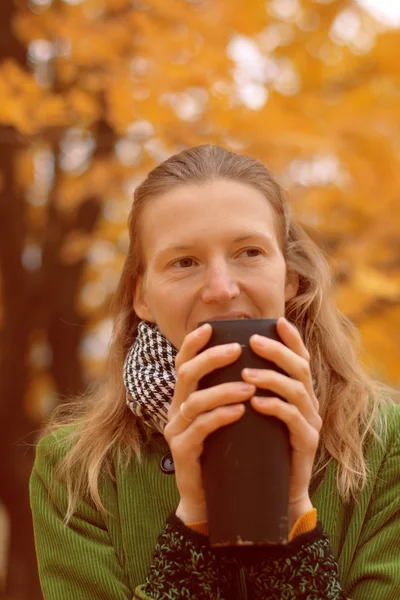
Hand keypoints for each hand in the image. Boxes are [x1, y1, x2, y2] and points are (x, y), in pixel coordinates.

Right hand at [164, 323, 255, 523]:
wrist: (212, 498)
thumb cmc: (224, 452)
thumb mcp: (227, 417)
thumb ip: (231, 393)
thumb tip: (254, 364)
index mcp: (186, 397)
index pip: (184, 362)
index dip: (193, 343)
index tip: (210, 327)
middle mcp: (176, 409)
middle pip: (186, 374)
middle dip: (211, 358)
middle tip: (238, 350)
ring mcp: (176, 431)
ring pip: (194, 401)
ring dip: (223, 390)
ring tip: (249, 387)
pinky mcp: (182, 451)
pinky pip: (199, 429)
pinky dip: (220, 417)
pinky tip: (240, 412)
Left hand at [241, 317, 321, 527]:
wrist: (272, 492)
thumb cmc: (258, 447)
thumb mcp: (253, 413)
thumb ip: (248, 391)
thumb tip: (224, 362)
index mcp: (298, 392)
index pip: (299, 358)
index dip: (292, 339)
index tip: (277, 321)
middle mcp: (309, 403)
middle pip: (300, 367)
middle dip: (277, 351)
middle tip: (253, 342)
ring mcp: (310, 422)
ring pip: (297, 390)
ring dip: (271, 378)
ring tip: (245, 374)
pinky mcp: (306, 443)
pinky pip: (293, 420)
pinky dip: (275, 408)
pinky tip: (256, 404)